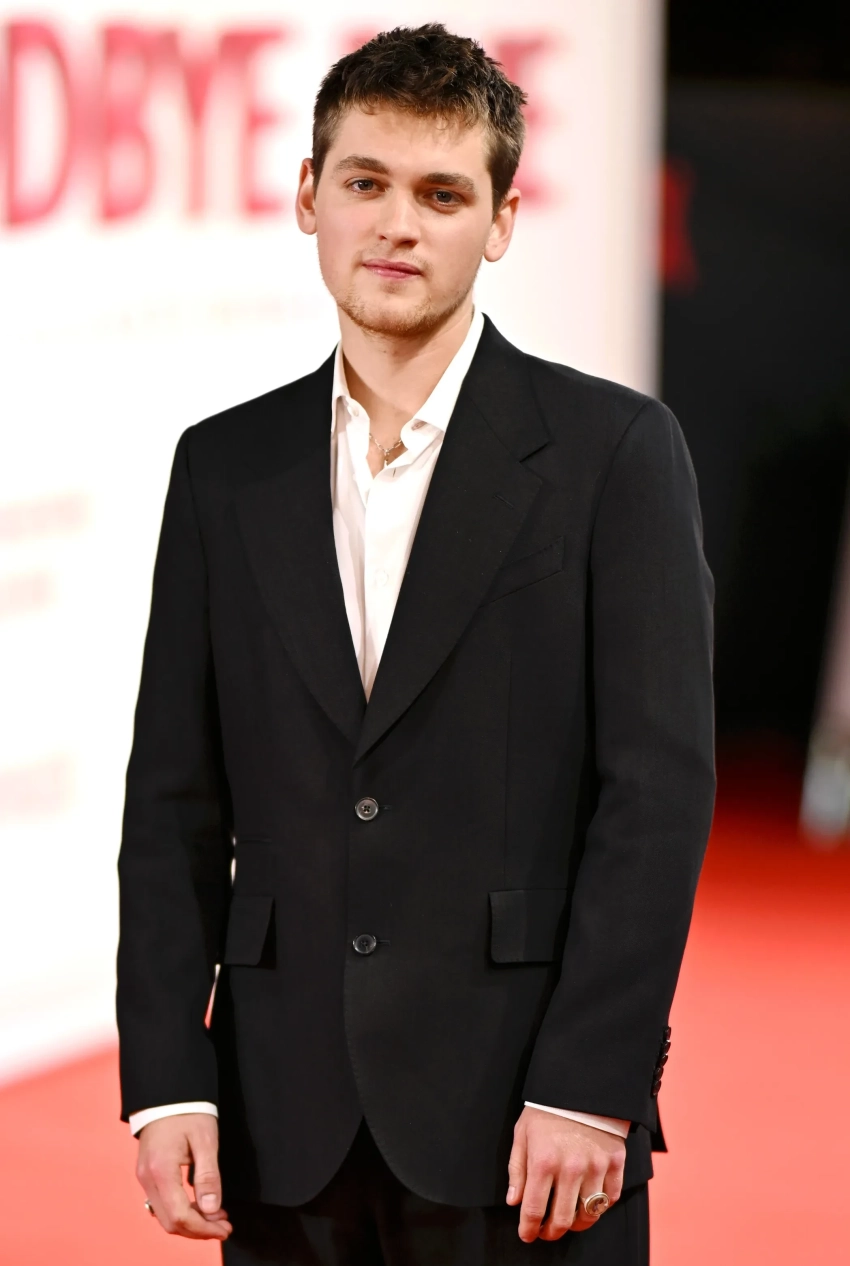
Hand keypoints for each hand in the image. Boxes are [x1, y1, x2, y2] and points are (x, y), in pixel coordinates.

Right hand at [136, 1113, 231, 1240]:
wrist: (167, 1093)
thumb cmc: (188, 1111)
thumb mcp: (205, 1140)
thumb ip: (208, 1176)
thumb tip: (212, 1210)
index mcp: (161, 1170)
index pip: (180, 1216)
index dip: (204, 1228)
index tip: (226, 1228)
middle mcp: (147, 1179)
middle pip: (170, 1222)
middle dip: (198, 1230)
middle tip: (224, 1225)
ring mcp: (144, 1178)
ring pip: (164, 1216)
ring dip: (191, 1223)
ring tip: (217, 1217)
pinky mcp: (147, 1174)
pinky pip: (162, 1204)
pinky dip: (181, 1212)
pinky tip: (200, 1206)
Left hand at [506, 1106, 626, 1241]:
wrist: (581, 1085)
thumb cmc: (547, 1110)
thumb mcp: (522, 1133)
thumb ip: (517, 1169)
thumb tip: (515, 1202)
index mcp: (544, 1161)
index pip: (534, 1210)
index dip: (529, 1229)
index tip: (527, 1235)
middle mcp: (571, 1168)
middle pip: (563, 1220)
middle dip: (552, 1232)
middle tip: (547, 1231)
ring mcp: (596, 1166)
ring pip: (589, 1214)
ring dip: (576, 1224)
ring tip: (568, 1219)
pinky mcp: (615, 1161)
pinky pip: (610, 1198)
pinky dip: (600, 1206)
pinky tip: (589, 1201)